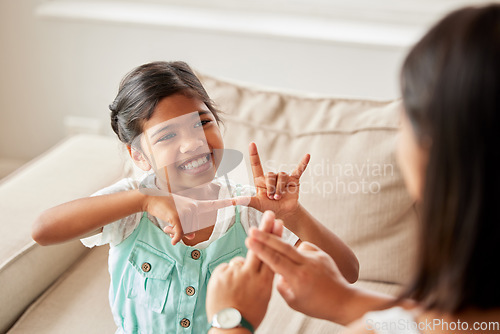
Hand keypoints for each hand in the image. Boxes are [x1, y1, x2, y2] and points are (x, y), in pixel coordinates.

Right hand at [142, 191, 248, 244]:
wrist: (151, 198)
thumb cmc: (167, 207)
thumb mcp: (180, 216)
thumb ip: (188, 227)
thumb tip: (191, 237)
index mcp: (198, 205)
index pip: (216, 204)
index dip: (229, 203)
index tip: (241, 199)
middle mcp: (195, 207)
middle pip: (194, 229)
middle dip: (182, 231)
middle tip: (172, 222)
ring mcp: (187, 211)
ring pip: (186, 232)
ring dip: (175, 231)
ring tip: (168, 221)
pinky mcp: (177, 216)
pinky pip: (179, 233)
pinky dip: (175, 238)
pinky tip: (173, 240)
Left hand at [206, 211, 281, 329]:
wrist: (230, 327)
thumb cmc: (249, 313)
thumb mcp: (264, 297)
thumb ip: (264, 278)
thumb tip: (264, 263)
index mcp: (265, 282)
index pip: (273, 254)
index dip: (276, 237)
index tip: (279, 223)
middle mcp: (252, 275)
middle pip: (260, 247)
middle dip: (265, 229)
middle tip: (269, 213)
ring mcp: (235, 273)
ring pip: (240, 261)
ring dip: (239, 271)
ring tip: (236, 290)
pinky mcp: (221, 274)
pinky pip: (227, 268)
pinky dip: (227, 275)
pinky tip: (227, 289)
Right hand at [246, 228, 353, 322]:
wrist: (343, 301)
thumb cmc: (317, 305)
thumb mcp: (294, 302)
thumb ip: (281, 285)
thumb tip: (274, 270)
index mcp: (299, 278)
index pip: (275, 261)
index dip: (261, 250)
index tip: (249, 241)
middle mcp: (308, 265)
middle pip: (282, 247)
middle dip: (266, 237)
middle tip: (253, 229)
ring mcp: (316, 257)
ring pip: (293, 247)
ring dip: (283, 249)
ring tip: (289, 264)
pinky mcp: (322, 254)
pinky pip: (304, 248)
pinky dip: (299, 254)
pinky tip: (301, 263)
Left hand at [247, 142, 309, 218]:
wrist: (283, 212)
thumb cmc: (269, 207)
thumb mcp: (257, 204)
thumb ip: (246, 201)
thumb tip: (232, 201)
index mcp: (261, 180)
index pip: (256, 165)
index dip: (254, 155)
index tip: (252, 144)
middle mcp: (272, 176)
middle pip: (271, 174)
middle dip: (272, 187)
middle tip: (273, 197)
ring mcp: (283, 178)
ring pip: (282, 176)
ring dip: (281, 188)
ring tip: (280, 197)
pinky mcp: (294, 180)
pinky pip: (299, 170)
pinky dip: (303, 164)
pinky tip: (307, 156)